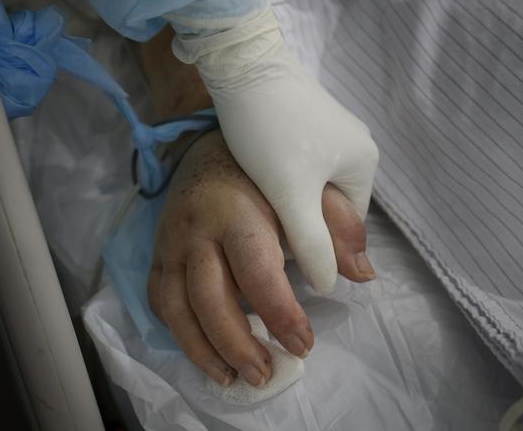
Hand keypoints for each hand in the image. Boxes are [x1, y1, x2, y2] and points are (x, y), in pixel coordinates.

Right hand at [147, 129, 374, 386]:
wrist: (208, 144)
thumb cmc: (266, 169)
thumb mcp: (310, 186)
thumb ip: (337, 228)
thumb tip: (363, 275)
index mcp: (238, 211)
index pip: (257, 272)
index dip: (281, 314)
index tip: (304, 344)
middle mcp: (197, 230)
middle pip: (209, 299)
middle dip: (238, 345)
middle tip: (265, 374)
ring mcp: (171, 243)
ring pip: (176, 307)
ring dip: (202, 350)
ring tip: (232, 378)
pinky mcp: (158, 252)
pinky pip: (159, 299)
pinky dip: (178, 331)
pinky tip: (204, 352)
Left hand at [171, 6, 378, 294]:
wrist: (241, 65)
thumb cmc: (271, 132)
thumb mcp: (294, 196)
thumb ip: (314, 245)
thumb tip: (331, 288)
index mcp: (364, 163)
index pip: (348, 224)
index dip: (318, 243)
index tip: (284, 249)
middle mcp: (354, 146)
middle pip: (330, 206)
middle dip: (303, 221)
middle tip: (268, 227)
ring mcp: (330, 131)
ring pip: (313, 187)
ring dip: (290, 200)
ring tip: (260, 204)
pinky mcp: (304, 122)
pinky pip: (300, 166)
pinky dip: (283, 178)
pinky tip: (258, 180)